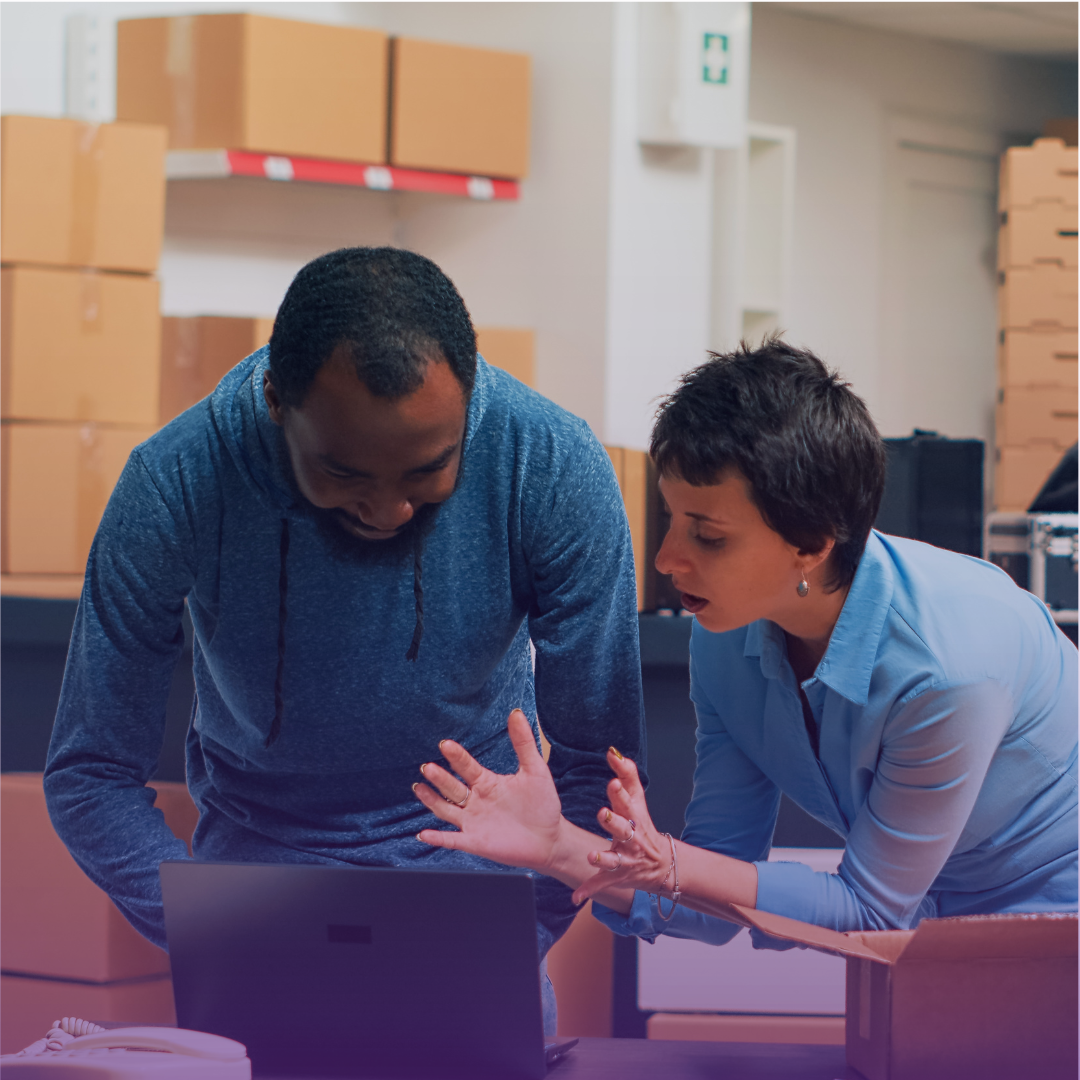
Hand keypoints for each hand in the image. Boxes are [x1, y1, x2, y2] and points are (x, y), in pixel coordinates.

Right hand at [412, 709, 564, 873]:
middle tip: (427, 766)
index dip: (457, 756)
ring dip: (431, 800)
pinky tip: (423, 833)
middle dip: (439, 777)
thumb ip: (523, 742)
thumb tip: (517, 713)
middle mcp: (476, 801)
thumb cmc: (542, 804)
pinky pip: (451, 840)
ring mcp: (473, 822)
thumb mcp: (534, 770)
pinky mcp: (475, 842)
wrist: (550, 839)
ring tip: (419, 788)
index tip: (446, 744)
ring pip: (445, 809)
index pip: (467, 767)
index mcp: (487, 783)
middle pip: (452, 787)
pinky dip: (438, 838)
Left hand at [571, 750, 674, 906]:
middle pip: (623, 829)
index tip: (612, 782)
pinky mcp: (617, 876)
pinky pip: (601, 884)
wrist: (661, 864)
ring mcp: (625, 859)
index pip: (628, 801)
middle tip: (603, 813)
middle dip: (614, 822)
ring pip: (614, 859)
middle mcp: (630, 838)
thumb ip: (627, 775)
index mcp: (633, 816)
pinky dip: (589, 890)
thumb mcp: (638, 800)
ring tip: (592, 855)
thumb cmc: (642, 825)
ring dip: (603, 858)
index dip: (621, 792)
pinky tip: (575, 897)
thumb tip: (614, 752)